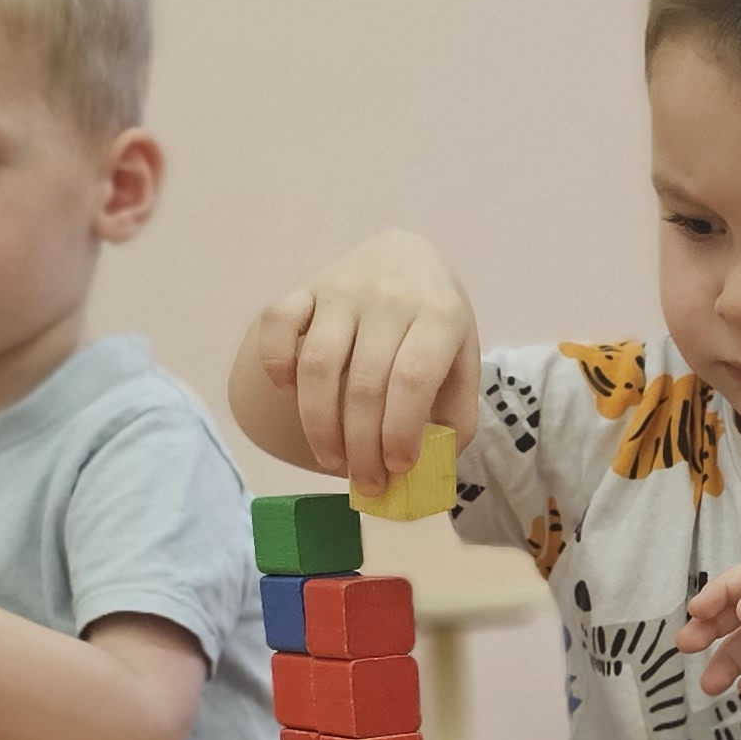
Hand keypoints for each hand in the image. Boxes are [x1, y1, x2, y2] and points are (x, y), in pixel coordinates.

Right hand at [245, 231, 475, 497]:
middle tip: (365, 482)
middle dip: (361, 446)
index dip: (399, 431)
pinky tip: (290, 393)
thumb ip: (457, 413)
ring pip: (317, 364)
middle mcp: (388, 297)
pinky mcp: (305, 287)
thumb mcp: (463, 359)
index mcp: (439, 314)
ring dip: (319, 424)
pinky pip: (278, 323)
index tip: (397, 468)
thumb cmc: (434, 321)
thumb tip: (431, 468)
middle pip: (363, 384)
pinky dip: (277, 364)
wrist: (405, 256)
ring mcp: (342, 289)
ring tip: (332, 460)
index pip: (412, 379)